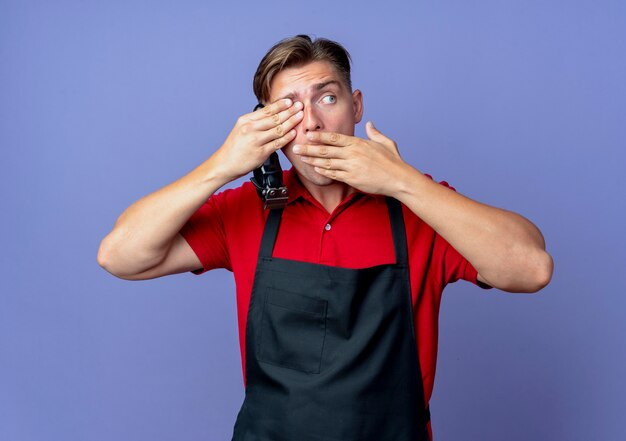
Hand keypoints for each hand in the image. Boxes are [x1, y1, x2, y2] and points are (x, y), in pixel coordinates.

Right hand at [212, 99, 302, 181]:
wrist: (225, 163)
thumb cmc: (235, 147)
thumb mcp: (241, 129)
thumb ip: (255, 122)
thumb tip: (271, 115)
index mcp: (246, 120)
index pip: (267, 110)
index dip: (280, 105)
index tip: (290, 101)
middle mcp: (251, 128)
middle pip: (275, 118)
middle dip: (289, 111)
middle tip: (300, 105)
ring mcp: (256, 140)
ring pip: (278, 129)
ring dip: (291, 122)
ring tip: (300, 116)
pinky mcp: (261, 152)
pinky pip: (278, 143)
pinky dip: (287, 137)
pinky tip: (294, 133)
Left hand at [293, 121, 411, 195]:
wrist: (399, 179)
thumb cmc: (393, 161)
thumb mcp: (385, 142)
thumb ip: (374, 133)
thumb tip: (369, 124)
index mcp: (358, 143)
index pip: (334, 138)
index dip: (319, 136)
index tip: (308, 133)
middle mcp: (352, 154)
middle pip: (326, 150)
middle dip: (309, 148)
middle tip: (296, 146)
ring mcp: (351, 167)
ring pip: (327, 162)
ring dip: (312, 160)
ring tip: (301, 157)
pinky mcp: (352, 179)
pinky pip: (334, 174)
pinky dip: (323, 171)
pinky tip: (315, 168)